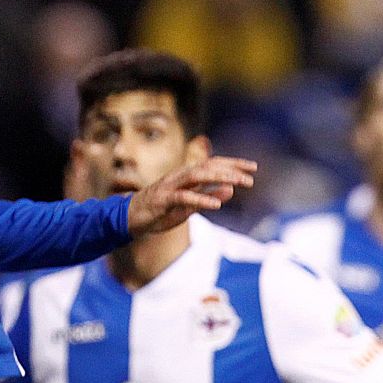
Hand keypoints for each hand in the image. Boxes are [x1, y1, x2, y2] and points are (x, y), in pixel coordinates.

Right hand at [126, 156, 255, 237]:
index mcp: (185, 176)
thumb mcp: (188, 206)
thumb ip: (208, 196)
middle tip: (251, 178)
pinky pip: (183, 197)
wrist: (129, 218)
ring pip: (197, 175)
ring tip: (238, 183)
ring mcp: (170, 186)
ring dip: (219, 178)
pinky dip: (200, 200)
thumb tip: (230, 190)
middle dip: (230, 170)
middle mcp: (179, 176)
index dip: (233, 163)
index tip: (253, 167)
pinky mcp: (162, 199)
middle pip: (207, 166)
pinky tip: (216, 206)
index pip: (212, 164)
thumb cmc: (159, 211)